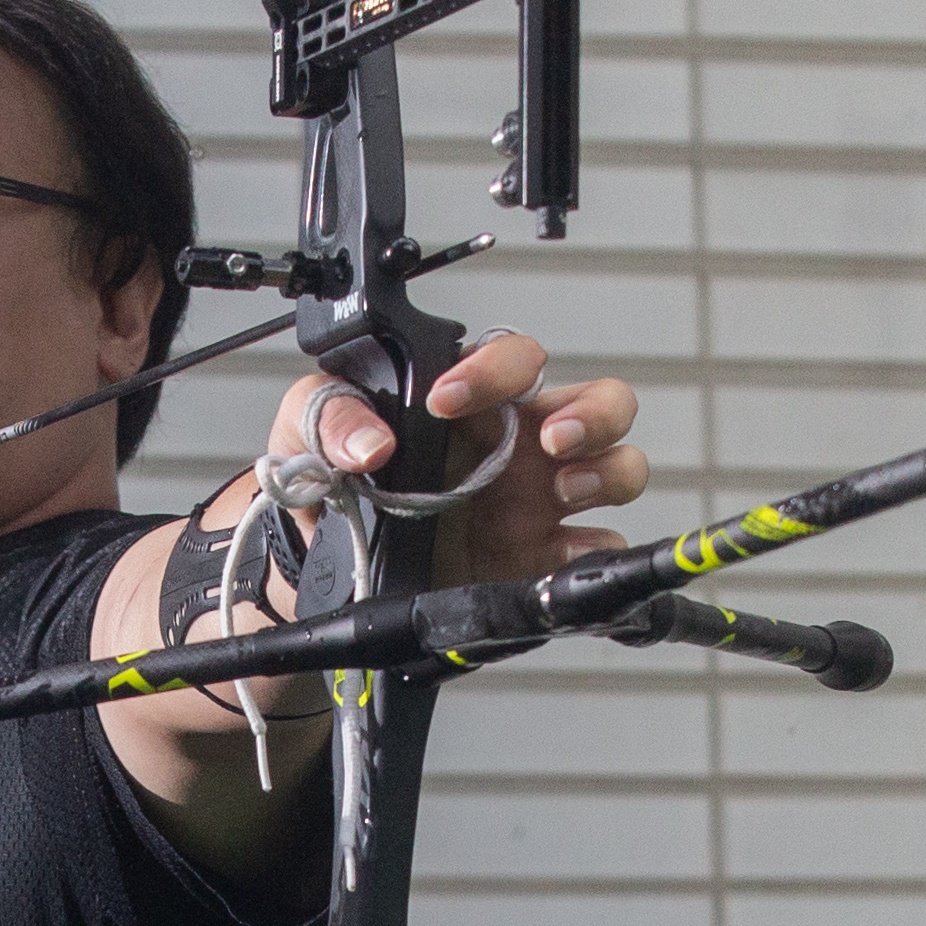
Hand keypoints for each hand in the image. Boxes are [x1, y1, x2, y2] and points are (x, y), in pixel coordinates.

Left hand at [264, 332, 646, 585]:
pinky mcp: (539, 558)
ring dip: (607, 472)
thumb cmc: (328, 483)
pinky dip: (595, 552)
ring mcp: (538, 502)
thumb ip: (331, 418)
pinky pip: (596, 547)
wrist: (320, 566)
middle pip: (600, 403)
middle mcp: (519, 445)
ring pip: (618, 467)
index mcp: (474, 401)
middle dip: (592, 414)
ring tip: (564, 490)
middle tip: (550, 439)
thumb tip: (369, 443)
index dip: (495, 370)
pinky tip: (563, 553)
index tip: (449, 399)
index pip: (515, 359)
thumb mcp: (307, 432)